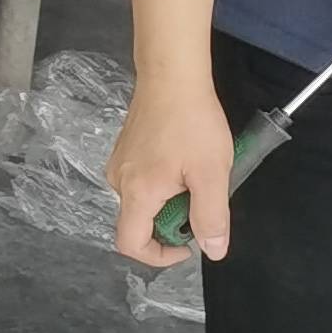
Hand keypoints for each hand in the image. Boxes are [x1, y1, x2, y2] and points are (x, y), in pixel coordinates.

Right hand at [110, 0, 229, 264]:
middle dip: (172, 222)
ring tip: (196, 175)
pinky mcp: (124, 149)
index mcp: (137, 193)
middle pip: (139, 222)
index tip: (189, 245)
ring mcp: (118, 164)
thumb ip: (211, 217)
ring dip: (170, 201)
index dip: (159, 256)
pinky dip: (163, 183)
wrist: (172, 76)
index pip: (131, 244)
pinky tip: (183, 159)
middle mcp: (118, 182)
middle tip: (202, 198)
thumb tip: (213, 252)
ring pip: (142, 201)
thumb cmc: (193, 124)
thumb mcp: (212, 174)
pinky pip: (141, 181)